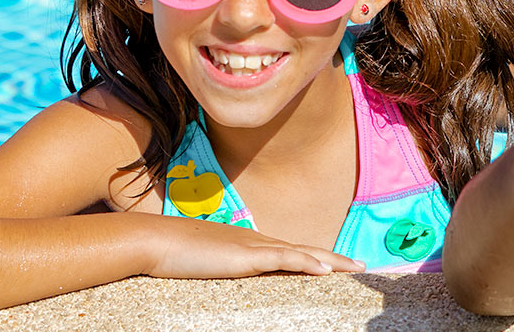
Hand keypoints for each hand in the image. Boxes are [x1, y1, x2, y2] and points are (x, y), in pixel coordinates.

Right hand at [146, 217, 363, 277]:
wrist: (152, 240)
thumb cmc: (170, 253)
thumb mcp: (204, 263)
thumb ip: (220, 267)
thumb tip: (228, 274)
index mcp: (247, 244)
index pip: (290, 251)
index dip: (315, 257)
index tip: (337, 265)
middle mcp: (256, 241)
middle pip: (305, 249)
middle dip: (335, 258)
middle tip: (362, 266)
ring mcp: (252, 246)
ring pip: (303, 253)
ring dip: (332, 260)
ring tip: (357, 268)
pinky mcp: (245, 256)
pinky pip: (283, 259)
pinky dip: (307, 263)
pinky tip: (326, 270)